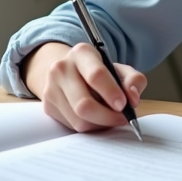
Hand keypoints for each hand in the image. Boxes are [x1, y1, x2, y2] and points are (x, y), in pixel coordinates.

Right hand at [22, 42, 146, 132]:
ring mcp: (51, 88)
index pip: (96, 75)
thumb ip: (133, 80)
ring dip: (100, 125)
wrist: (68, 71)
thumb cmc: (98, 71)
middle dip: (107, 116)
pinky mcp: (48, 106)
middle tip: (122, 118)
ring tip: (111, 118)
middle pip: (84, 104)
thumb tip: (133, 98)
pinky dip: (90, 127)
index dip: (111, 92)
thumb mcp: (119, 69)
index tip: (124, 105)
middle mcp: (61, 68)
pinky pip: (72, 126)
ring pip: (78, 120)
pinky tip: (96, 118)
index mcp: (81, 53)